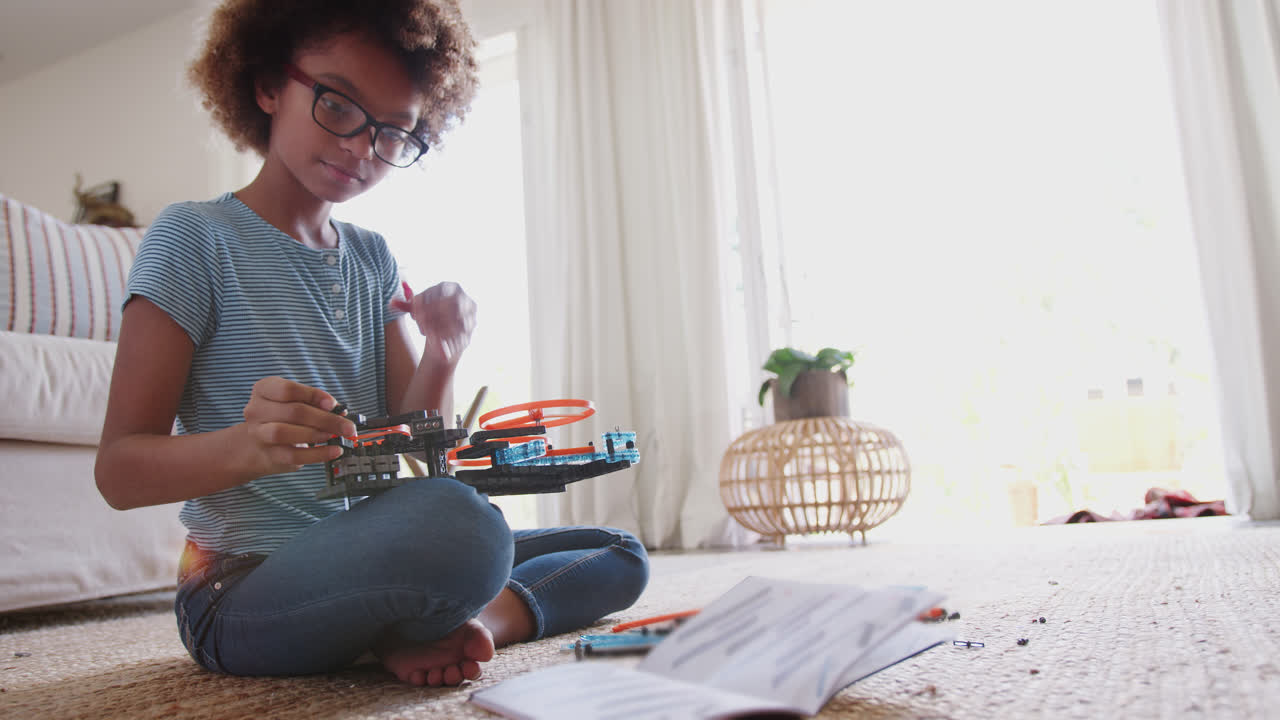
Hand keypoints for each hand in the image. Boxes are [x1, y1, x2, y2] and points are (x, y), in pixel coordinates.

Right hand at [240, 376, 357, 475]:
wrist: (255, 445)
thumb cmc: (280, 418)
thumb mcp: (293, 403)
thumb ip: (313, 403)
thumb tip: (340, 412)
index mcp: (264, 390)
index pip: (287, 389)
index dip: (313, 396)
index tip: (333, 404)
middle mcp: (257, 410)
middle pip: (293, 412)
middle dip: (325, 419)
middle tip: (347, 426)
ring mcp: (259, 434)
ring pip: (285, 432)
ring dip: (315, 434)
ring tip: (333, 436)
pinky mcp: (268, 455)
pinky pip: (293, 455)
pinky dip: (317, 454)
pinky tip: (333, 451)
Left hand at [390, 281, 476, 364]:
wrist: (444, 336)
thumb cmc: (429, 316)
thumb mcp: (416, 308)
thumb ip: (405, 305)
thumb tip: (391, 302)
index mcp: (452, 287)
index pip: (441, 289)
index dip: (427, 300)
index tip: (414, 312)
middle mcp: (465, 300)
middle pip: (453, 304)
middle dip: (434, 314)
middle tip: (419, 323)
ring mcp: (470, 318)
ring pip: (458, 322)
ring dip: (440, 328)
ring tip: (426, 333)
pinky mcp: (468, 335)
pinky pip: (459, 338)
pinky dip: (447, 342)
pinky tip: (435, 343)